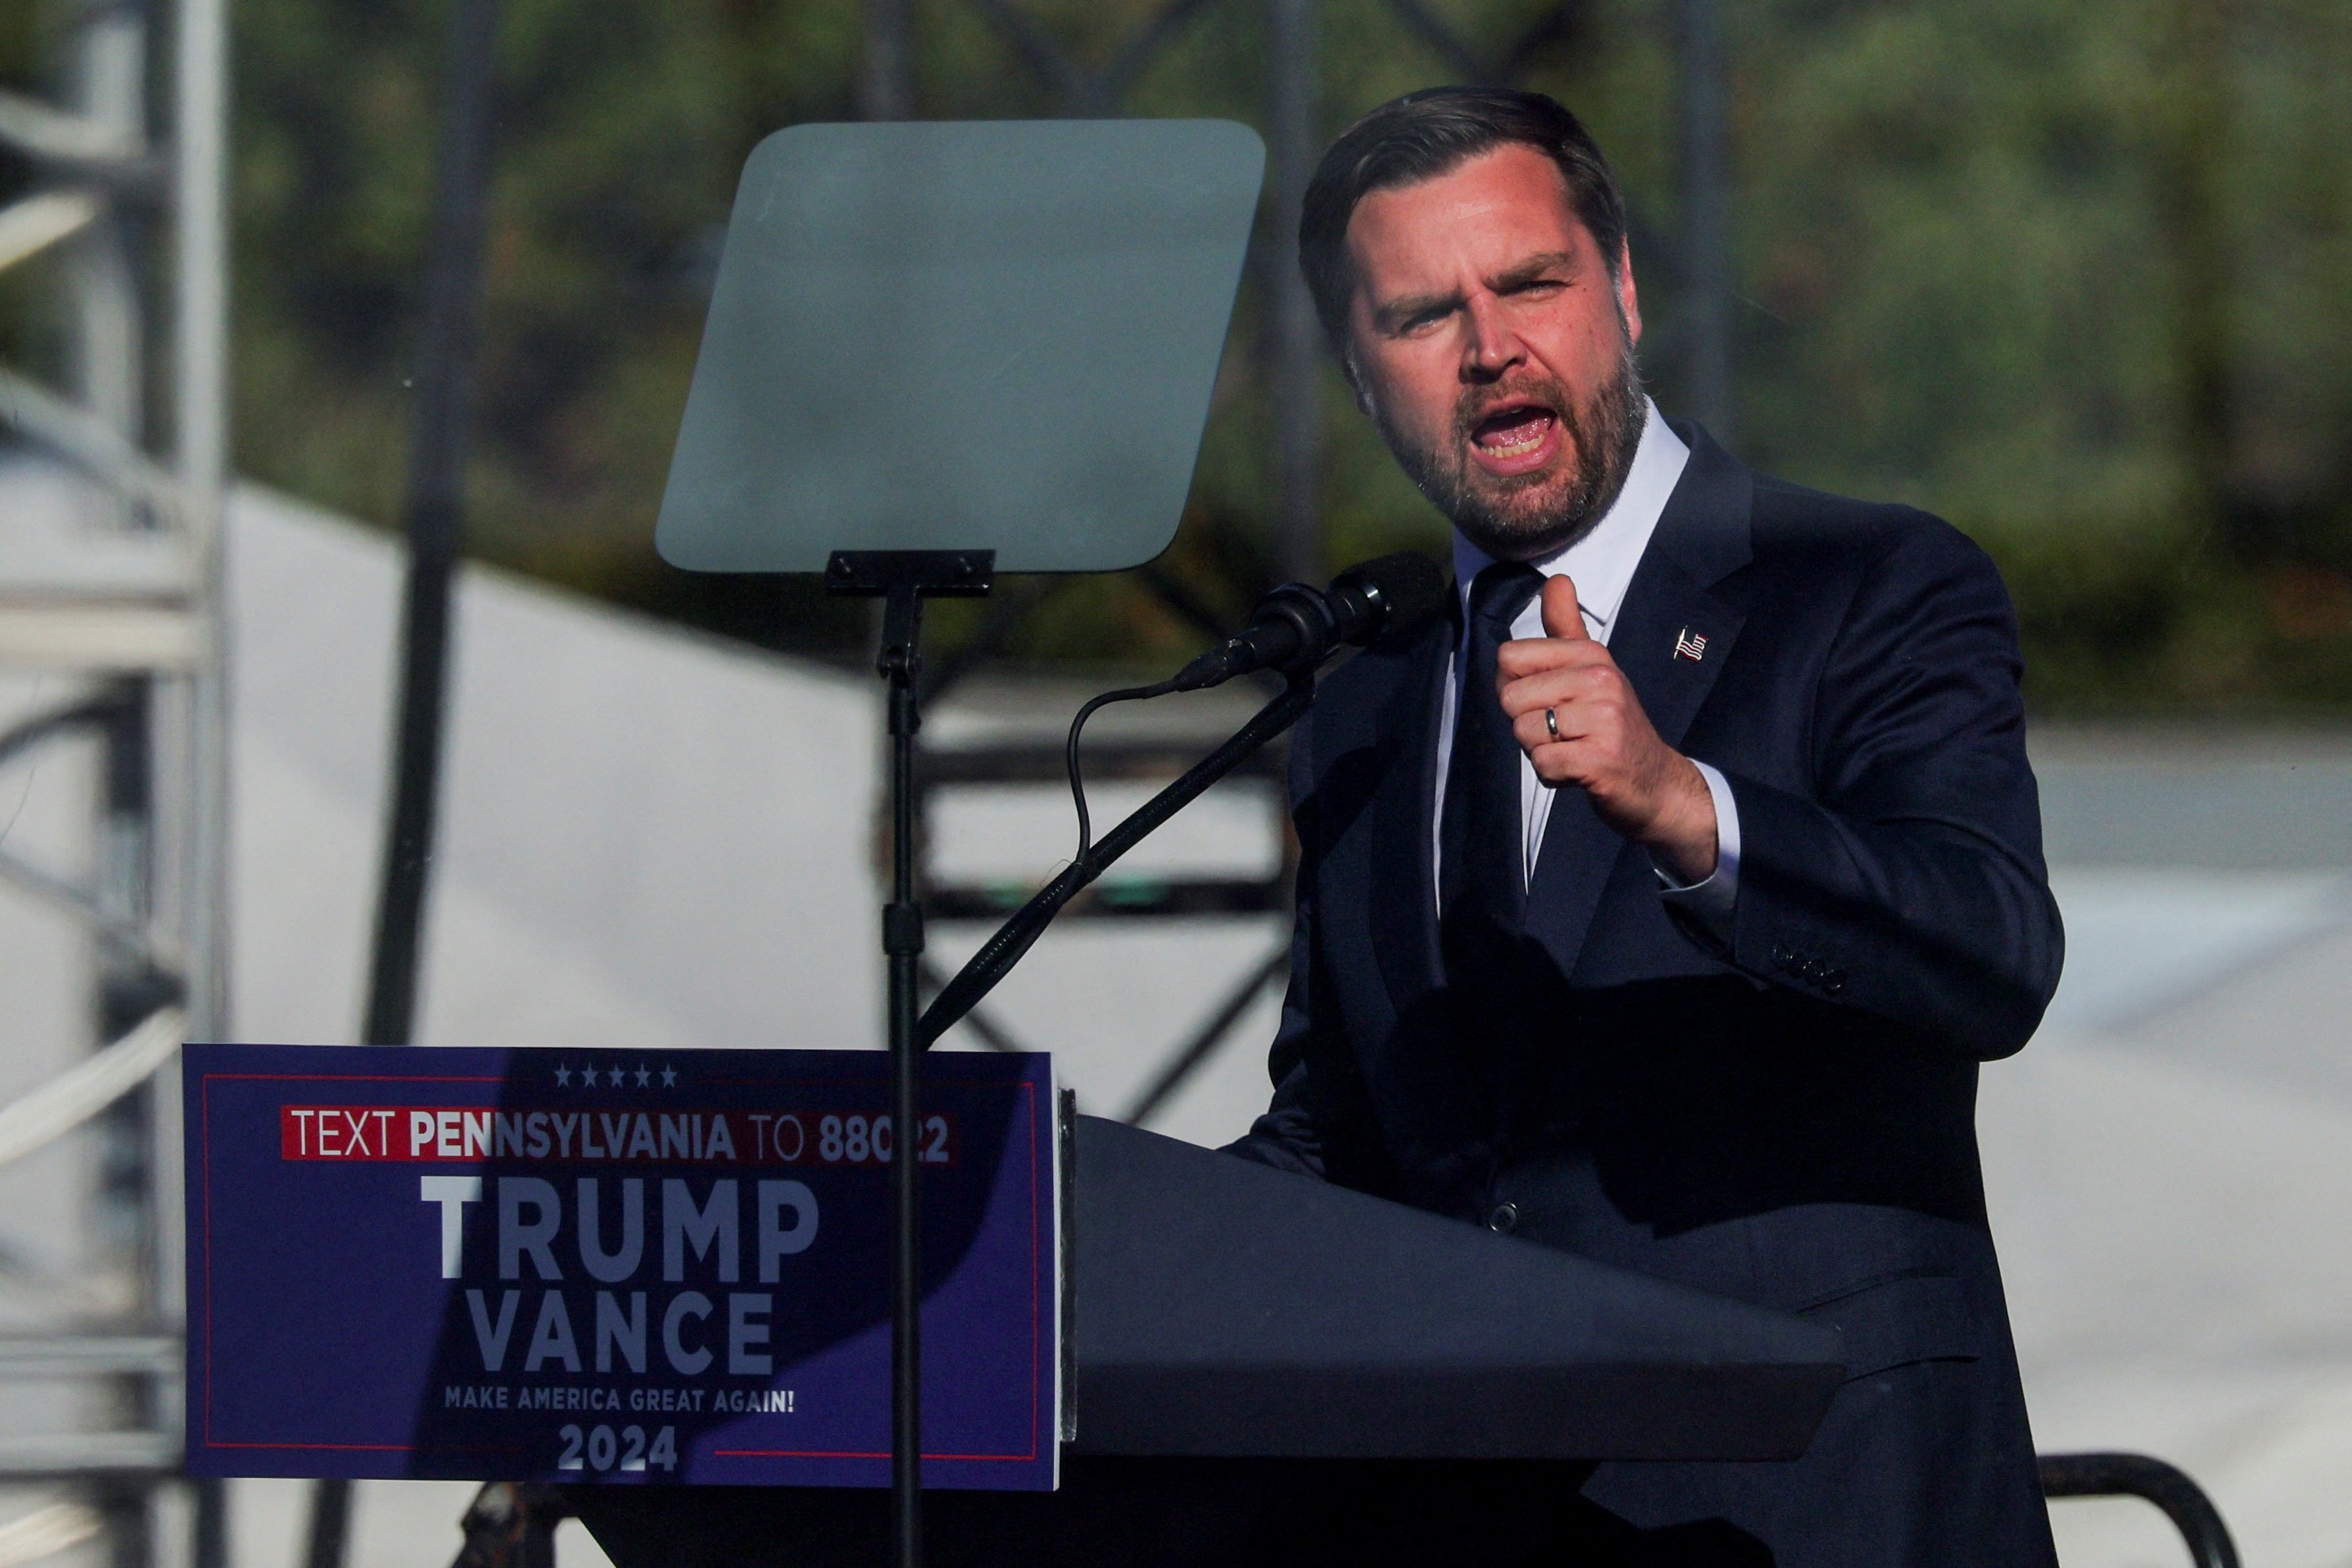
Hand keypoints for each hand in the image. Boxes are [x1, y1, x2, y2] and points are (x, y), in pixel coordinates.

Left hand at [1495, 575, 1717, 882]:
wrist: (1655, 781)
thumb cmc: (1610, 724)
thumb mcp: (1592, 669)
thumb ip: (1566, 627)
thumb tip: (1556, 579)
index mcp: (1592, 655)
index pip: (1509, 657)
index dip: (1515, 686)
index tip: (1548, 700)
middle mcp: (1601, 680)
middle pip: (1510, 698)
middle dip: (1526, 723)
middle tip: (1563, 732)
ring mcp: (1604, 719)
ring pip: (1524, 732)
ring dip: (1540, 751)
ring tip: (1573, 748)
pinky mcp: (1600, 759)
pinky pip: (1543, 764)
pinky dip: (1553, 774)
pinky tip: (1578, 770)